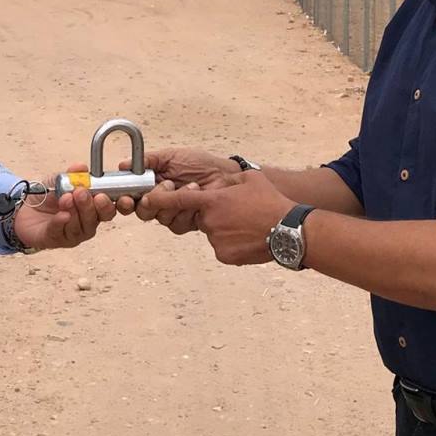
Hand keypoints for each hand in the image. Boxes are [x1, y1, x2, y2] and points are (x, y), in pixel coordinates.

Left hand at [11, 165, 116, 250]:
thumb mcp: (61, 180)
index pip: (110, 209)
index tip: (106, 195)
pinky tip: (61, 215)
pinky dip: (61, 222)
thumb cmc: (49, 196)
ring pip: (80, 227)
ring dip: (74, 212)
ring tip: (66, 198)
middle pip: (97, 219)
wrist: (25, 208)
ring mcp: (74, 234)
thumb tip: (80, 167)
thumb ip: (73, 175)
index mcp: (94, 207)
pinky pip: (61, 232)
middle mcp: (87, 222)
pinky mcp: (57, 240)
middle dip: (91, 206)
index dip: (115, 205)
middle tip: (82, 193)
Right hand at [115, 147, 240, 216]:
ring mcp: (172, 212)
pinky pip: (177, 224)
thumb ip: (148, 161)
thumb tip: (124, 165)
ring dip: (174, 201)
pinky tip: (196, 195)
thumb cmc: (200, 163)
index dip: (124, 201)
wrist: (224, 174)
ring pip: (160, 217)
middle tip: (162, 189)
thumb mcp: (171, 156)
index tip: (126, 198)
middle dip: (150, 202)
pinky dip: (186, 209)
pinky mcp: (186, 222)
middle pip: (142, 212)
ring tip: (190, 185)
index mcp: (151, 185)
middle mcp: (160, 201)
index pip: (130, 198)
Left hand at [145, 171, 293, 265]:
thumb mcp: (251, 179)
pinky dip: (232, 244)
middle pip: (201, 217)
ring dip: (226, 230)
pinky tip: (249, 239)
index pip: (179, 199)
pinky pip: (222, 247)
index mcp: (213, 200)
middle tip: (237, 214)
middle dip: (214, 215)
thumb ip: (229, 180)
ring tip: (249, 226)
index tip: (147, 199)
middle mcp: (209, 221)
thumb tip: (220, 183)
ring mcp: (215, 240)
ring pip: (213, 233)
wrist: (289, 231)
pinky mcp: (223, 255)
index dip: (160, 199)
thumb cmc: (272, 202)